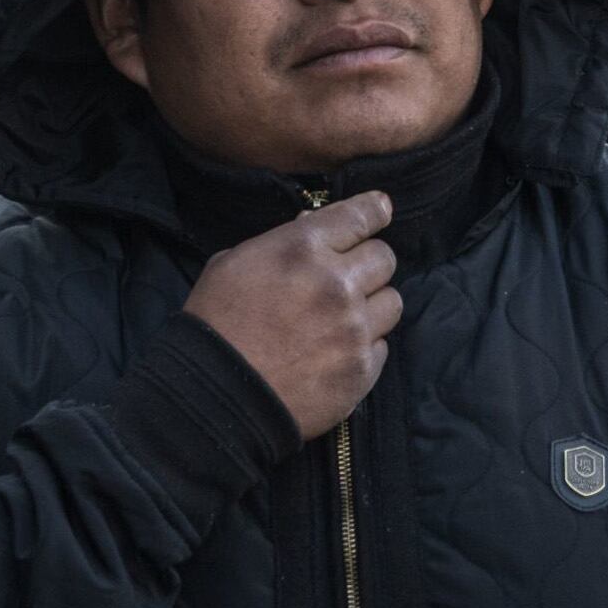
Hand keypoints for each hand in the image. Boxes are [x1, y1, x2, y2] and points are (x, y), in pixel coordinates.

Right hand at [183, 191, 399, 439]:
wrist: (215, 397)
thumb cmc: (215, 324)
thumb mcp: (233, 264)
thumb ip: (281, 241)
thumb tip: (312, 226)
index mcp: (303, 248)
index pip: (361, 215)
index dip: (374, 211)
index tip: (380, 210)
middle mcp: (338, 282)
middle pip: (385, 257)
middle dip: (368, 262)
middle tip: (348, 276)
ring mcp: (354, 327)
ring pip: (392, 301)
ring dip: (372, 305)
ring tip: (344, 318)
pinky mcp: (362, 368)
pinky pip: (381, 345)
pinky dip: (365, 346)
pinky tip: (337, 351)